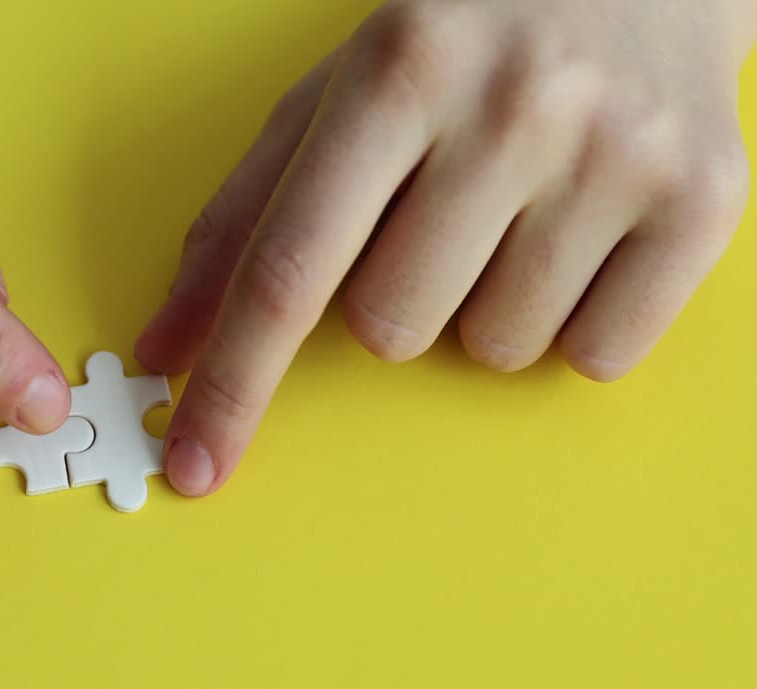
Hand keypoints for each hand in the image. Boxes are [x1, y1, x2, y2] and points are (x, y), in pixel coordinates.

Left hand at [137, 0, 755, 496]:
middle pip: (392, 329)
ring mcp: (619, 155)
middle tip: (435, 213)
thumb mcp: (336, 97)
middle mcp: (512, 110)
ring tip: (513, 208)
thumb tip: (167, 346)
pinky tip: (577, 232)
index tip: (195, 464)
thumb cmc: (462, 34)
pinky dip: (571, 319)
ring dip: (482, 304)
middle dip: (393, 296)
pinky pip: (595, 355)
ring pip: (494, 350)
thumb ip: (242, 218)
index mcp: (396, 75)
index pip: (290, 269)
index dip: (233, 381)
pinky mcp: (705, 199)